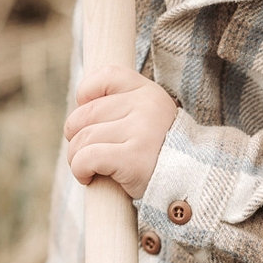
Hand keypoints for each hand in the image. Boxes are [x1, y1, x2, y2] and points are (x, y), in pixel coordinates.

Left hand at [65, 67, 175, 199]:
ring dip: (75, 157)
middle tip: (83, 153)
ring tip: (87, 169)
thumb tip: (79, 104)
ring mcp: (141, 130)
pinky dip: (79, 169)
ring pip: (83, 138)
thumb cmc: (158, 156)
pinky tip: (87, 177)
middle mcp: (146, 106)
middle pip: (85, 114)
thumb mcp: (147, 121)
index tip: (89, 120)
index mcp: (149, 92)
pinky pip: (87, 157)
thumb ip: (121, 107)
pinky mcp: (133, 157)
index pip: (106, 76)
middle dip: (74, 136)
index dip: (86, 95)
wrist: (188, 186)